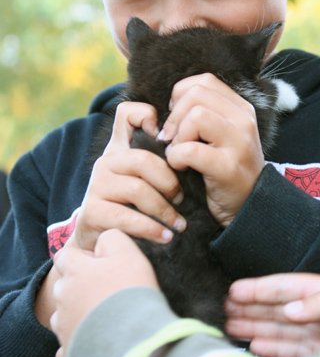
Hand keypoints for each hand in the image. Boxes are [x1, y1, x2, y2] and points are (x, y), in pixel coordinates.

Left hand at [50, 228, 158, 356]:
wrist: (132, 341)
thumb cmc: (130, 292)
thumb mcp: (127, 252)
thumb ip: (112, 238)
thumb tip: (103, 238)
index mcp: (74, 271)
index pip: (64, 255)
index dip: (82, 257)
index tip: (102, 264)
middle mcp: (63, 297)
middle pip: (65, 285)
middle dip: (81, 285)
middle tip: (109, 289)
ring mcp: (64, 326)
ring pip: (66, 314)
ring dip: (80, 312)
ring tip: (107, 315)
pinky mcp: (70, 351)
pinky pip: (69, 343)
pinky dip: (80, 340)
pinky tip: (98, 339)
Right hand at [73, 101, 185, 250]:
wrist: (102, 242)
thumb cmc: (135, 206)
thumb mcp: (149, 179)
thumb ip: (163, 160)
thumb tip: (191, 146)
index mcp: (120, 148)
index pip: (127, 113)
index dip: (146, 115)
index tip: (170, 139)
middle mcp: (105, 162)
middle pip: (142, 159)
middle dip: (169, 182)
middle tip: (182, 200)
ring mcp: (96, 186)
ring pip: (137, 189)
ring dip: (164, 210)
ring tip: (179, 225)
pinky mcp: (91, 212)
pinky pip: (126, 217)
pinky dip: (151, 229)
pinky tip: (165, 237)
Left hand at [160, 73, 264, 227]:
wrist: (248, 207)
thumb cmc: (225, 169)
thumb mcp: (221, 134)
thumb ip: (205, 112)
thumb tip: (171, 101)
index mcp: (240, 108)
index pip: (204, 81)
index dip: (181, 95)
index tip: (176, 119)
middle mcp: (243, 120)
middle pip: (196, 94)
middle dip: (174, 116)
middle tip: (171, 139)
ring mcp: (239, 143)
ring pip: (196, 116)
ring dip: (177, 136)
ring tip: (178, 153)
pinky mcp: (228, 167)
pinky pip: (191, 150)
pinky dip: (177, 157)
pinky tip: (180, 166)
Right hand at [225, 273, 319, 356]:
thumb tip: (289, 311)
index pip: (284, 288)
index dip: (258, 288)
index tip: (234, 289)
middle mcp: (316, 312)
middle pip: (277, 309)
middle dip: (251, 308)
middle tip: (224, 308)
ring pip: (281, 330)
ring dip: (256, 327)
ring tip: (231, 325)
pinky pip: (293, 351)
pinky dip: (273, 349)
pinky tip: (255, 346)